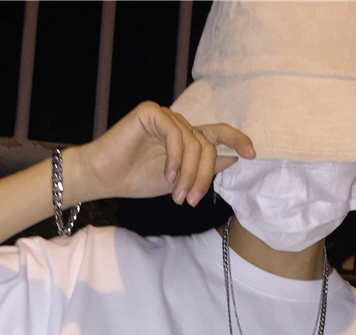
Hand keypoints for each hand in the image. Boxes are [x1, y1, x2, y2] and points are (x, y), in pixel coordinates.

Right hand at [74, 101, 254, 206]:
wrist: (103, 178)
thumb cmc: (135, 180)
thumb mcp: (178, 181)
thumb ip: (203, 170)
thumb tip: (233, 160)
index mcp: (185, 138)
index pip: (217, 134)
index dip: (237, 140)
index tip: (252, 154)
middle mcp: (178, 124)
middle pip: (208, 145)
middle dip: (204, 176)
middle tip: (192, 201)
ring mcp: (164, 116)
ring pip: (194, 142)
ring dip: (189, 174)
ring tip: (178, 195)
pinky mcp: (150, 113)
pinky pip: (174, 134)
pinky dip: (175, 158)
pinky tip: (167, 176)